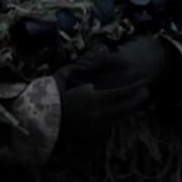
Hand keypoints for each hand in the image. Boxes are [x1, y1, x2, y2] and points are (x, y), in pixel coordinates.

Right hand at [53, 35, 181, 143]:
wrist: (35, 119)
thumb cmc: (51, 93)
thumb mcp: (69, 72)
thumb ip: (88, 60)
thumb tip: (103, 47)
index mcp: (95, 99)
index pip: (123, 93)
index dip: (136, 86)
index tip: (145, 81)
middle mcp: (98, 114)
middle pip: (125, 108)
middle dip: (137, 100)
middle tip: (146, 92)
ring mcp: (93, 126)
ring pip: (118, 118)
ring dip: (129, 110)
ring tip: (136, 103)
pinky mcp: (87, 134)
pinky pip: (107, 126)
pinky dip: (115, 118)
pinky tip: (117, 113)